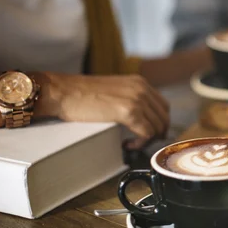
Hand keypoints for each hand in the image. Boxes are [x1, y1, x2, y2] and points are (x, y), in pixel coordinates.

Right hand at [34, 73, 169, 148]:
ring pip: (157, 127)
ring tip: (131, 143)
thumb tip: (142, 118)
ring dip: (147, 140)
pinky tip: (127, 144)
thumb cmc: (82, 94)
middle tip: (143, 143)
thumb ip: (131, 99)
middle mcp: (142, 88)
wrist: (64, 92)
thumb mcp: (115, 90)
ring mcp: (137, 99)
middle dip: (157, 134)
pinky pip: (146, 134)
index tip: (153, 134)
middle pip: (164, 118)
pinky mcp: (129, 111)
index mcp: (140, 82)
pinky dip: (140, 143)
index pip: (163, 106)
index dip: (161, 123)